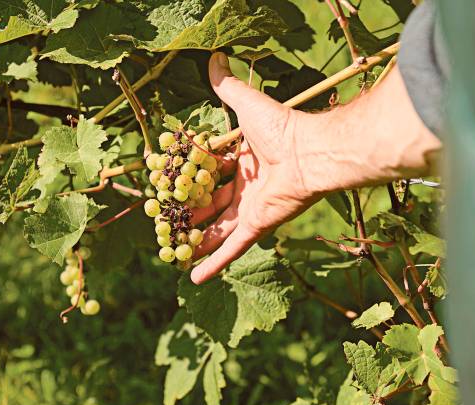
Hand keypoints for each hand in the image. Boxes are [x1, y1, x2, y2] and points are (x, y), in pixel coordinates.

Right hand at [189, 52, 440, 283]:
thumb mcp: (247, 105)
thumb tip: (215, 57)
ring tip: (171, 249)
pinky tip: (194, 277)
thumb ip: (228, 86)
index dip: (189, 176)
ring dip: (195, 240)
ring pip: (217, 229)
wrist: (310, 153)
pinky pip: (232, 248)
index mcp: (244, 160)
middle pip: (210, 204)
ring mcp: (251, 210)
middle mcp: (247, 187)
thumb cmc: (281, 127)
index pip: (210, 171)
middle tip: (164, 218)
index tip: (168, 181)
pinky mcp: (256, 227)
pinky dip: (214, 263)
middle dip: (189, 213)